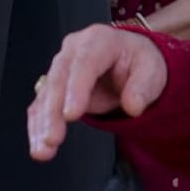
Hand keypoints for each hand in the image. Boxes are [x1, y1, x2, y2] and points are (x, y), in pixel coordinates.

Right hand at [27, 24, 167, 161]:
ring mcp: (60, 67)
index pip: (85, 63)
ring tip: (42, 150)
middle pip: (59, 79)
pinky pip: (42, 106)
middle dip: (53, 111)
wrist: (129, 61)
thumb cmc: (139, 62)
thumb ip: (143, 87)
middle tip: (52, 139)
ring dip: (42, 123)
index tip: (71, 115)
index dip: (76, 89)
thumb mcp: (151, 70)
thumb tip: (133, 107)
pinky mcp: (54, 86)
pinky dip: (38, 127)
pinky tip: (38, 146)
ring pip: (46, 95)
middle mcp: (73, 50)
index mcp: (98, 40)